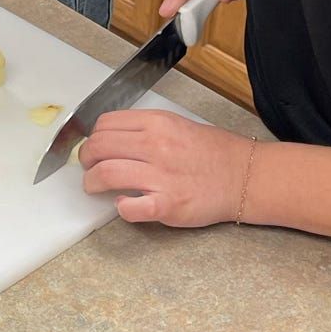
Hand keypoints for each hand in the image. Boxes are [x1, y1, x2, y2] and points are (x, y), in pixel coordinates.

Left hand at [80, 110, 254, 226]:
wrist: (243, 175)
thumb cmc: (211, 152)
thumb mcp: (175, 125)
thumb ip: (144, 130)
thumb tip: (111, 139)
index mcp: (156, 123)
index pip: (106, 124)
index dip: (93, 136)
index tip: (93, 146)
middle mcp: (155, 145)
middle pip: (100, 146)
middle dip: (86, 159)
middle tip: (88, 167)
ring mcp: (161, 175)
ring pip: (106, 173)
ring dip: (92, 182)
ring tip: (94, 186)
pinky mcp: (168, 204)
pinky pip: (131, 207)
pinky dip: (121, 208)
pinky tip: (122, 205)